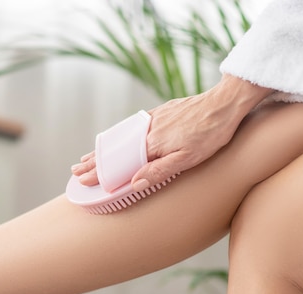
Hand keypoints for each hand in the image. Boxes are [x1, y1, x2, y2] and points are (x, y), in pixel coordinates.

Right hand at [71, 75, 272, 191]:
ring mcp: (153, 120)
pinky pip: (132, 126)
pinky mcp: (162, 112)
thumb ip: (159, 171)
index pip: (117, 162)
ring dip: (103, 148)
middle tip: (76, 170)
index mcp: (152, 144)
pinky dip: (118, 135)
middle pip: (114, 149)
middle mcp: (148, 131)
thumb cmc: (211, 134)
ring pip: (121, 137)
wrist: (226, 102)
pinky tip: (115, 138)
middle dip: (93, 161)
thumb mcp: (188, 159)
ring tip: (89, 156)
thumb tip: (133, 183)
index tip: (82, 181)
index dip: (99, 173)